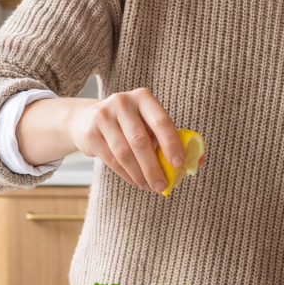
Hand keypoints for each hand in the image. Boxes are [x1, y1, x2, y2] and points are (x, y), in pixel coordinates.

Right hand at [65, 88, 183, 194]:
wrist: (86, 119)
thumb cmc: (129, 124)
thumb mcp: (149, 124)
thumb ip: (172, 139)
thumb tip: (197, 162)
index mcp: (143, 97)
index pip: (162, 121)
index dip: (171, 144)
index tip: (178, 164)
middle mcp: (122, 102)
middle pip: (141, 141)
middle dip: (154, 167)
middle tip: (163, 186)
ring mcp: (103, 116)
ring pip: (125, 153)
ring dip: (140, 175)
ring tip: (150, 187)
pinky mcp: (91, 133)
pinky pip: (112, 160)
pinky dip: (127, 175)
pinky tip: (137, 181)